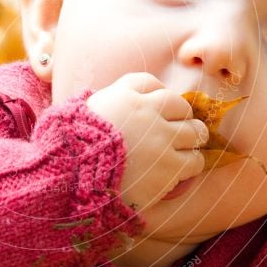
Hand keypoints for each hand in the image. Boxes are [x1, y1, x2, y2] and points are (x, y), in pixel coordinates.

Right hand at [86, 72, 208, 213]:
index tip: (155, 108)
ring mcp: (162, 139)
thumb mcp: (78, 113)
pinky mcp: (170, 166)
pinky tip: (178, 172)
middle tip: (177, 131)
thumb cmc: (71, 150)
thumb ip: (98, 102)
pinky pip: (195, 161)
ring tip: (183, 151)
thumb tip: (103, 100)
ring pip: (195, 132)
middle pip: (179, 105)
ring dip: (190, 141)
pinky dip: (189, 166)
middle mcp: (147, 112)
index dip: (156, 95)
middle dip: (181, 117)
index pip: (150, 83)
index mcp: (123, 97)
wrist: (74, 183)